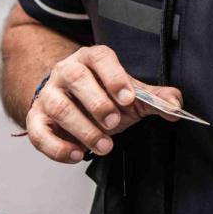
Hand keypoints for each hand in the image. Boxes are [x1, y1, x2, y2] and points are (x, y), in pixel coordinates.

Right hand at [26, 45, 183, 163]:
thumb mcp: (130, 95)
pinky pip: (40, 134)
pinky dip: (58, 148)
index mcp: (91, 59)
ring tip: (104, 146)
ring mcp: (48, 95)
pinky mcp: (36, 119)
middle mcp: (66, 71)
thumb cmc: (103, 96)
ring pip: (59, 107)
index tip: (129, 99)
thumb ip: (154, 99)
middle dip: (97, 102)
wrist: (71, 103)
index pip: (100, 58)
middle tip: (114, 123)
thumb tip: (176, 105)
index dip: (114, 77)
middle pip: (75, 78)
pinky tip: (77, 155)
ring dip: (84, 130)